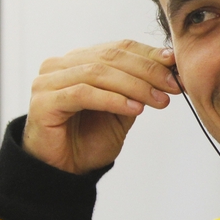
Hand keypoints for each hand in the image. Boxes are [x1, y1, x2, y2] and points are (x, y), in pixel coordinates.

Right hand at [23, 41, 179, 173]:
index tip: (175, 64)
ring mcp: (48, 81)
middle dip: (147, 70)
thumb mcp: (122, 110)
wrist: (64, 171)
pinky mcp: (44, 101)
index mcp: (79, 61)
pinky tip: (135, 109)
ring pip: (99, 73)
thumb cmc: (88, 141)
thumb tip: (169, 69)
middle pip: (111, 57)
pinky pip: (84, 94)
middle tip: (172, 85)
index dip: (149, 55)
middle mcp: (61, 66)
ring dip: (134, 86)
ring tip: (158, 100)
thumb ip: (137, 89)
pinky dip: (113, 99)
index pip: (118, 48)